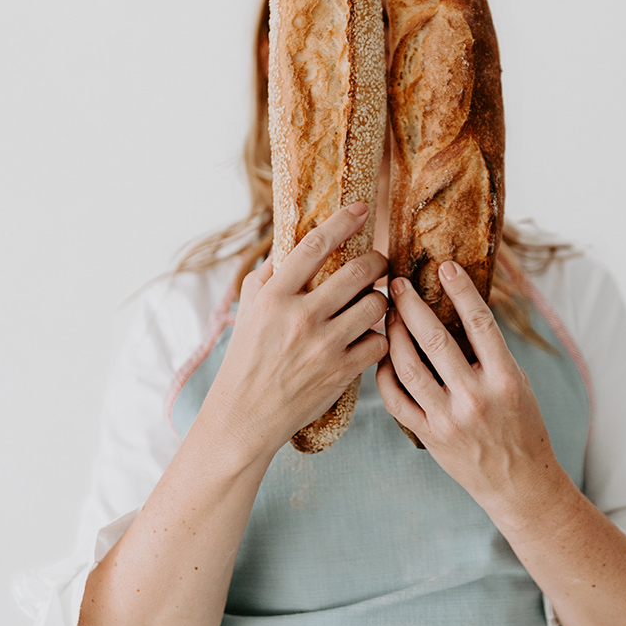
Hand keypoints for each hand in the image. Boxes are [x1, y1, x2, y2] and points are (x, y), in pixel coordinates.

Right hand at [205, 203, 388, 462]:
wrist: (246, 416)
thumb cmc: (247, 357)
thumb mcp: (248, 309)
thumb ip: (270, 274)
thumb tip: (293, 242)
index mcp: (274, 296)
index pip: (314, 245)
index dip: (343, 221)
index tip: (361, 209)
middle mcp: (300, 317)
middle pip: (358, 271)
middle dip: (377, 261)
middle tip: (378, 263)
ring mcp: (324, 346)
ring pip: (376, 304)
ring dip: (380, 299)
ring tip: (373, 302)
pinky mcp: (342, 373)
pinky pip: (379, 341)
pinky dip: (379, 337)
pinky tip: (369, 337)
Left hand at [376, 262, 567, 517]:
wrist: (519, 483)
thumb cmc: (521, 426)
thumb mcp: (517, 383)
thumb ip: (490, 351)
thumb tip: (460, 306)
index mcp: (505, 378)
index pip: (480, 323)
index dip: (462, 290)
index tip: (446, 266)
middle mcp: (475, 397)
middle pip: (435, 340)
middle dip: (412, 307)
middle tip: (397, 283)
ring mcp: (449, 419)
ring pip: (408, 366)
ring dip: (393, 334)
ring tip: (387, 313)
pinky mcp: (429, 435)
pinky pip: (396, 399)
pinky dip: (385, 373)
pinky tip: (383, 354)